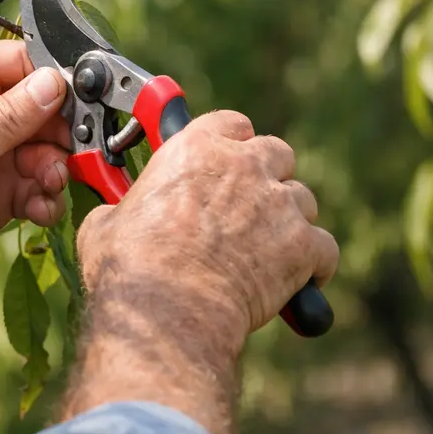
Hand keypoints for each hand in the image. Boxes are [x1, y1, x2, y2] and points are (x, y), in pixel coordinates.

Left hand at [0, 40, 70, 301]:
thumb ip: (8, 117)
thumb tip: (52, 81)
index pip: (10, 63)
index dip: (47, 73)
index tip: (79, 90)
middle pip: (37, 108)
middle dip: (61, 129)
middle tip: (75, 148)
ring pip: (44, 150)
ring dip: (55, 168)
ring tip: (48, 184)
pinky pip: (38, 187)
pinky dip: (45, 197)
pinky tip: (38, 209)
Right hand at [76, 109, 338, 357]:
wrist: (168, 309)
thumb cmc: (130, 266)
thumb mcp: (107, 222)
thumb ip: (124, 207)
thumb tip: (116, 218)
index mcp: (195, 148)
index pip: (231, 123)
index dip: (230, 143)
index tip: (223, 159)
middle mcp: (244, 165)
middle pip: (276, 153)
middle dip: (267, 176)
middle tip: (247, 205)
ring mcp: (278, 204)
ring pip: (302, 200)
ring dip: (288, 220)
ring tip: (266, 249)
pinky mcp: (303, 246)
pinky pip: (325, 248)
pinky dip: (314, 264)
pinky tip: (299, 280)